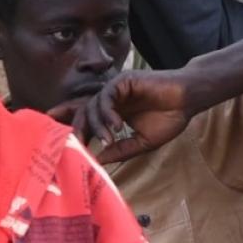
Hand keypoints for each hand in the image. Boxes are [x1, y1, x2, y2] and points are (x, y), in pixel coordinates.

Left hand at [74, 69, 192, 162]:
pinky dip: (108, 112)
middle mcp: (111, 101)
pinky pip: (106, 96)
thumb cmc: (169, 118)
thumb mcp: (142, 142)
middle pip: (83, 111)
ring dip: (98, 125)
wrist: (188, 101)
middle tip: (74, 142)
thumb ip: (120, 150)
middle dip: (76, 127)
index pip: (85, 118)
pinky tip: (118, 125)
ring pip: (93, 105)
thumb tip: (98, 161)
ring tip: (110, 139)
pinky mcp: (123, 81)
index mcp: (113, 113)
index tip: (53, 138)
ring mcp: (116, 90)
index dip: (69, 125)